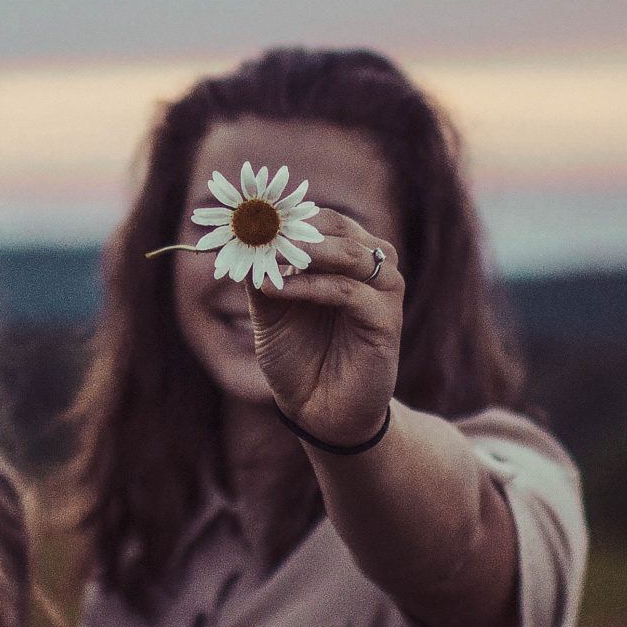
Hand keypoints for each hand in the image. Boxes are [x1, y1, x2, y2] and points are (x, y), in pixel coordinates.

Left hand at [245, 208, 403, 446]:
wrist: (319, 412)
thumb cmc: (299, 357)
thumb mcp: (270, 311)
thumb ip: (262, 273)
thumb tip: (240, 238)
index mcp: (349, 257)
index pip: (324, 218)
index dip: (287, 214)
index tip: (248, 216)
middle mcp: (373, 268)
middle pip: (338, 228)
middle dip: (294, 228)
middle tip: (255, 231)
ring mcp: (384, 293)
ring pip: (349, 254)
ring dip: (304, 252)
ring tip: (266, 257)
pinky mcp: (386, 322)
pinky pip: (347, 291)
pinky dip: (309, 286)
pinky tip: (277, 288)